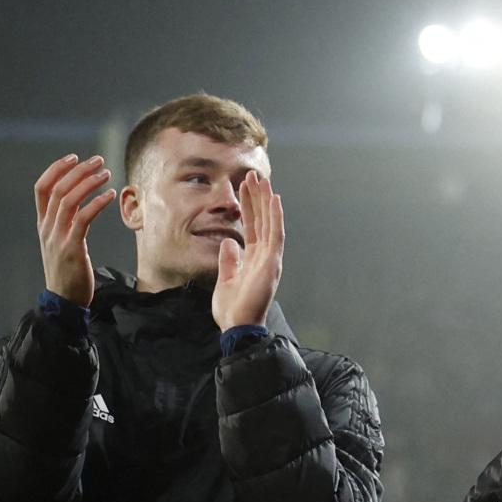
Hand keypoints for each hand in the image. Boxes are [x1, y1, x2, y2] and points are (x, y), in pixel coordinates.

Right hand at [34, 155, 115, 306]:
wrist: (63, 302)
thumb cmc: (67, 272)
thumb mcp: (59, 243)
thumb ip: (63, 223)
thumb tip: (77, 202)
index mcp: (42, 224)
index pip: (41, 188)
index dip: (56, 169)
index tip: (74, 157)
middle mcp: (47, 228)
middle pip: (58, 188)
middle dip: (78, 170)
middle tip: (98, 160)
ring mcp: (57, 237)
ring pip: (69, 199)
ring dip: (89, 182)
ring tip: (106, 173)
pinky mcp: (72, 248)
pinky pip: (83, 218)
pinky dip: (97, 203)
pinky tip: (109, 196)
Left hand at [212, 171, 285, 330]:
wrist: (236, 327)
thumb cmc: (232, 309)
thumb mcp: (225, 279)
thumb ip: (228, 260)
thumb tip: (228, 241)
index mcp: (254, 259)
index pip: (251, 226)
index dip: (248, 206)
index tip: (243, 187)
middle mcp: (265, 256)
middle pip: (261, 220)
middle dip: (257, 197)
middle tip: (253, 175)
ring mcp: (270, 258)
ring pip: (270, 222)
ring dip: (266, 200)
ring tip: (261, 179)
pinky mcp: (272, 263)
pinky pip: (276, 234)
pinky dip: (275, 216)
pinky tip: (274, 199)